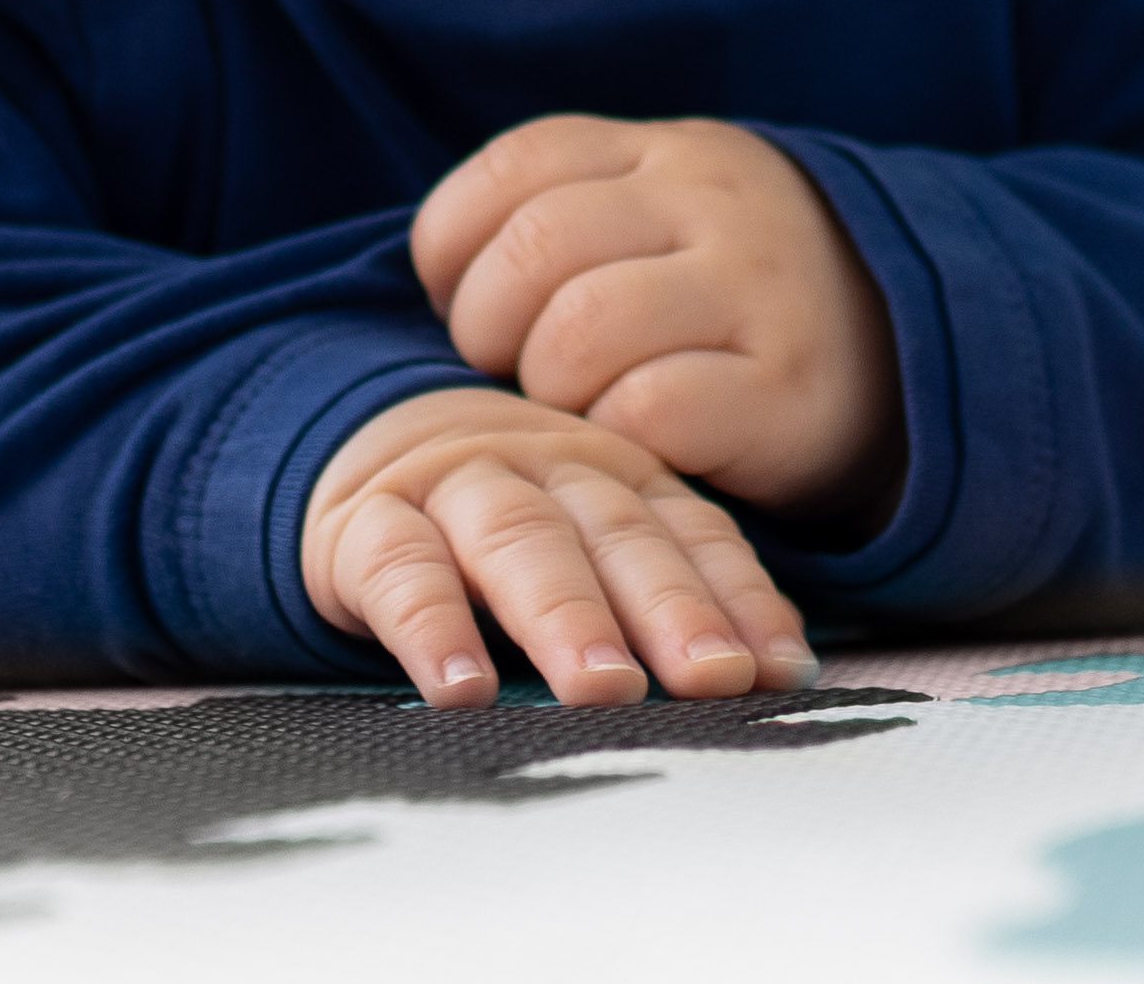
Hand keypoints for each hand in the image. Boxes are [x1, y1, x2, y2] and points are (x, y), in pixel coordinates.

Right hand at [299, 387, 816, 707]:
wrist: (365, 455)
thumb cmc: (507, 539)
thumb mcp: (591, 551)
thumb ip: (668, 602)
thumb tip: (779, 681)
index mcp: (616, 476)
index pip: (690, 533)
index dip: (737, 600)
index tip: (778, 674)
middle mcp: (544, 467)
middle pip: (614, 533)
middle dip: (667, 607)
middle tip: (709, 679)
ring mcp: (453, 485)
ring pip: (517, 539)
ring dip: (565, 613)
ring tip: (602, 687)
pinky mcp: (364, 523)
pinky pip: (400, 566)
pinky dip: (433, 625)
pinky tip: (461, 688)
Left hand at [411, 115, 900, 523]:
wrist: (914, 353)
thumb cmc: (736, 299)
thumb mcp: (664, 217)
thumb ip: (567, 213)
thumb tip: (434, 272)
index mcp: (665, 147)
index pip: (514, 167)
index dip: (453, 241)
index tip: (458, 296)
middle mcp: (713, 199)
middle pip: (533, 248)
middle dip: (487, 324)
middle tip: (509, 366)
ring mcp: (758, 289)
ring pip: (580, 331)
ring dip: (548, 386)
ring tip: (573, 403)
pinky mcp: (789, 389)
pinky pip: (648, 409)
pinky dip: (616, 433)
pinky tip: (637, 436)